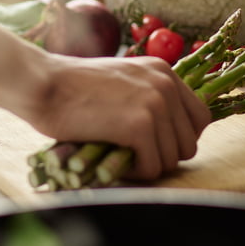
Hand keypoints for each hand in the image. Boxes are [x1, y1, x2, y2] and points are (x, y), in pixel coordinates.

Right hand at [29, 54, 210, 179]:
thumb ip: (149, 97)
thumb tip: (169, 134)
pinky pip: (153, 167)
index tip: (157, 146)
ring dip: (147, 167)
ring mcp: (154, 103)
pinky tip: (115, 163)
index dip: (181, 138)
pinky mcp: (139, 125)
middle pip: (189, 143)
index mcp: (164, 72)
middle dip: (164, 156)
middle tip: (135, 157)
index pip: (200, 117)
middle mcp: (165, 84)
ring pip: (172, 158)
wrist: (44, 84)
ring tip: (120, 158)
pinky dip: (135, 174)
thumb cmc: (74, 88)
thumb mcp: (124, 81)